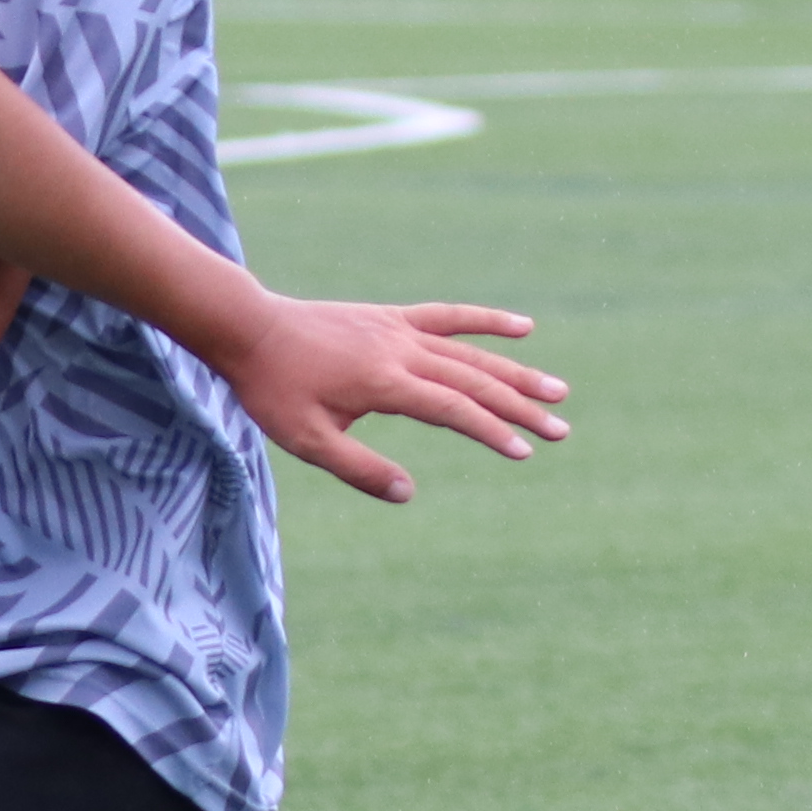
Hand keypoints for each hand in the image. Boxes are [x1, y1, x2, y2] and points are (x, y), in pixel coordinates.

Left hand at [198, 297, 570, 505]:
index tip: (523, 450)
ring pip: (470, 352)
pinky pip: (448, 317)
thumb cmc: (273, 389)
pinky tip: (522, 327)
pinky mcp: (392, 318)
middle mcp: (401, 351)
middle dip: (520, 407)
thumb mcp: (307, 439)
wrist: (250, 329)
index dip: (490, 430)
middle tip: (561, 430)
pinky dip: (485, 321)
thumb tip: (408, 493)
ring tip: (557, 389)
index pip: (452, 409)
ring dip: (516, 371)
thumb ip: (358, 468)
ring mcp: (399, 329)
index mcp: (384, 383)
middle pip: (474, 381)